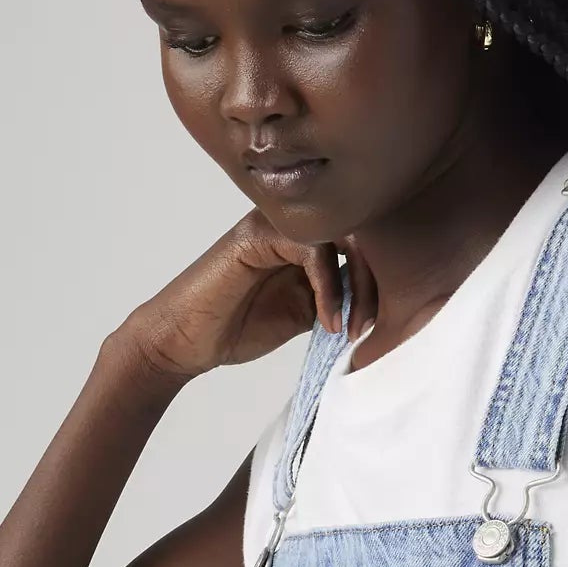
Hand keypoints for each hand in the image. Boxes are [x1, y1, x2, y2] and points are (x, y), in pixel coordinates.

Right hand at [113, 208, 377, 381]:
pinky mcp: (258, 236)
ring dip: (357, 287)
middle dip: (374, 284)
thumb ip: (335, 297)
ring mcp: (273, 226)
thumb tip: (378, 301)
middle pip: (358, 234)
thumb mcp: (303, 314)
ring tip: (351, 328)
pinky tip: (328, 320)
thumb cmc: (237, 328)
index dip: (380, 280)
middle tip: (371, 326)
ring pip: (340, 237)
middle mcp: (290, 225)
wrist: (185, 341)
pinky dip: (329, 286)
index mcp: (303, 239)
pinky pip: (313, 248)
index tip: (382, 324)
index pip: (360, 243)